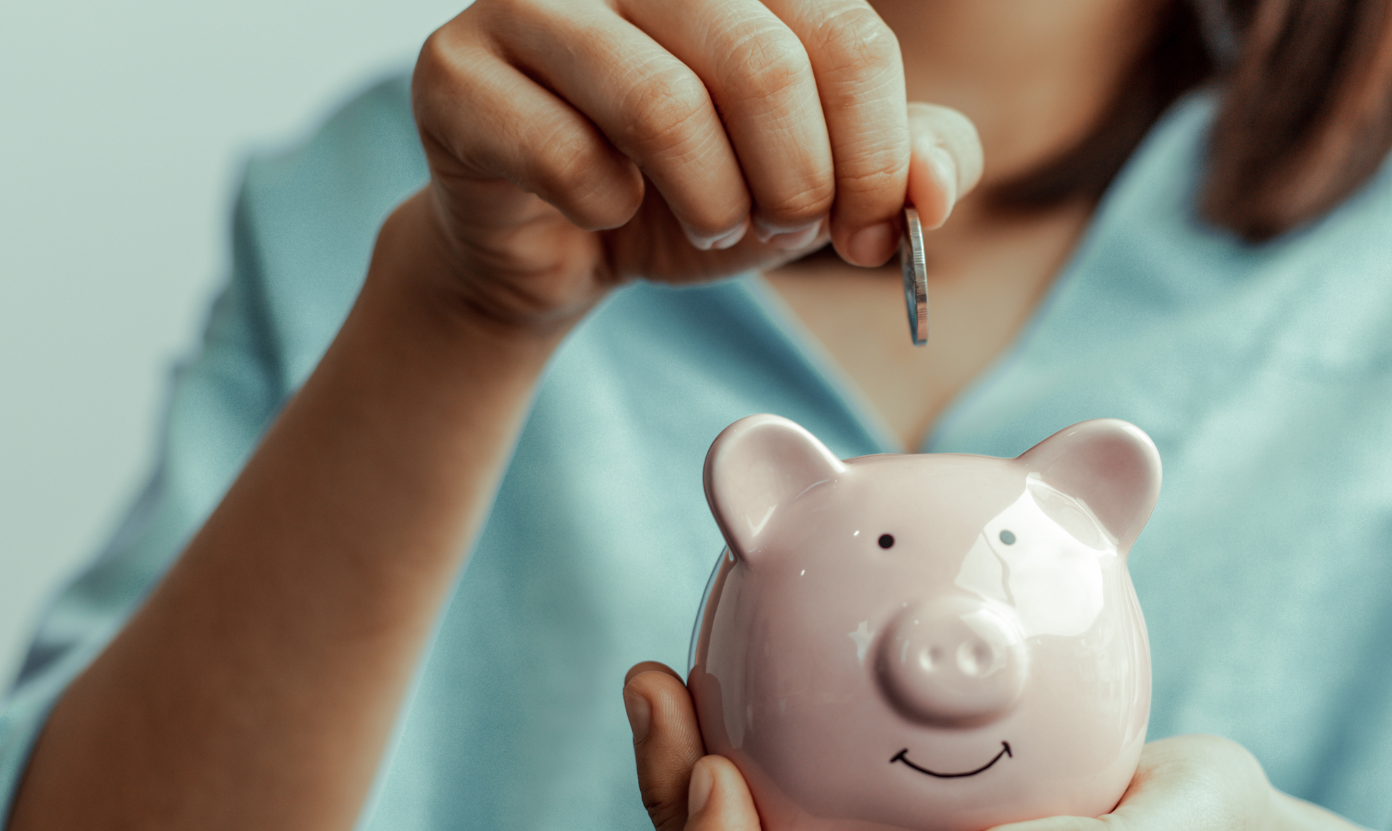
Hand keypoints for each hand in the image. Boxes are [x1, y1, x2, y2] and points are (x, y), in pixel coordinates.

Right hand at [404, 0, 982, 333]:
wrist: (562, 245)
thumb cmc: (694, 191)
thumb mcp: (817, 184)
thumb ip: (898, 168)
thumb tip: (933, 190)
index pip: (847, 35)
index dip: (875, 153)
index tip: (870, 227)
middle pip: (764, 64)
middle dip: (795, 182)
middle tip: (780, 226)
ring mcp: (534, 3)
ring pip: (664, 106)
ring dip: (710, 201)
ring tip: (710, 222)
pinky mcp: (458, 72)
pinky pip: (567, 157)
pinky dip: (610, 212)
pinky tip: (606, 211)